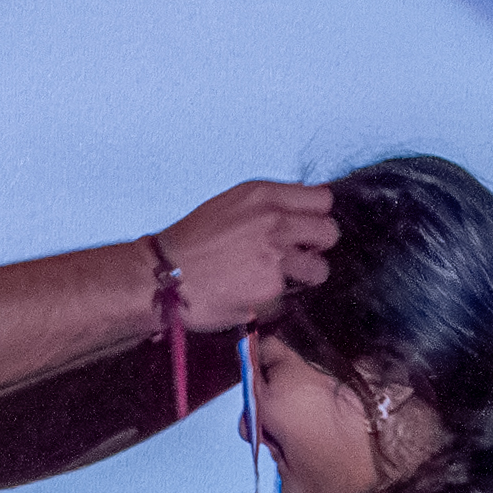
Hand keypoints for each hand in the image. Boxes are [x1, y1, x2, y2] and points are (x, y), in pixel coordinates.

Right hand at [153, 181, 337, 330]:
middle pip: (329, 231)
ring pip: (319, 268)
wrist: (163, 275)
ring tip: (277, 278)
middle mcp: (274, 220)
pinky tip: (253, 292)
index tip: (306, 227)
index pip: (322, 199)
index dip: (316, 216)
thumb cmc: (190, 242)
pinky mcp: (272, 287)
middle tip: (298, 255)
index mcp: (262, 195)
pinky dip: (277, 297)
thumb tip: (300, 206)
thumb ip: (266, 205)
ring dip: (305, 275)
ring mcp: (276, 254)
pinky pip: (292, 294)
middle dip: (317, 245)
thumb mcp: (229, 206)